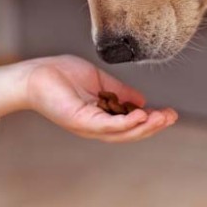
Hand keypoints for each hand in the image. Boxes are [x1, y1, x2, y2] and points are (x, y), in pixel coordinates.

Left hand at [21, 55, 176, 142]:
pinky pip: (106, 125)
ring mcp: (87, 125)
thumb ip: (119, 91)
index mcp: (100, 116)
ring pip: (121, 133)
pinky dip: (125, 123)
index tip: (169, 113)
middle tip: (171, 117)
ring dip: (144, 127)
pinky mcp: (79, 121)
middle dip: (153, 126)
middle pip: (130, 132)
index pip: (130, 123)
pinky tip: (141, 116)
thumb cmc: (60, 75)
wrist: (35, 73)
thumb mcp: (98, 81)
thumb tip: (141, 100)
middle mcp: (95, 125)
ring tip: (162, 118)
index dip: (151, 120)